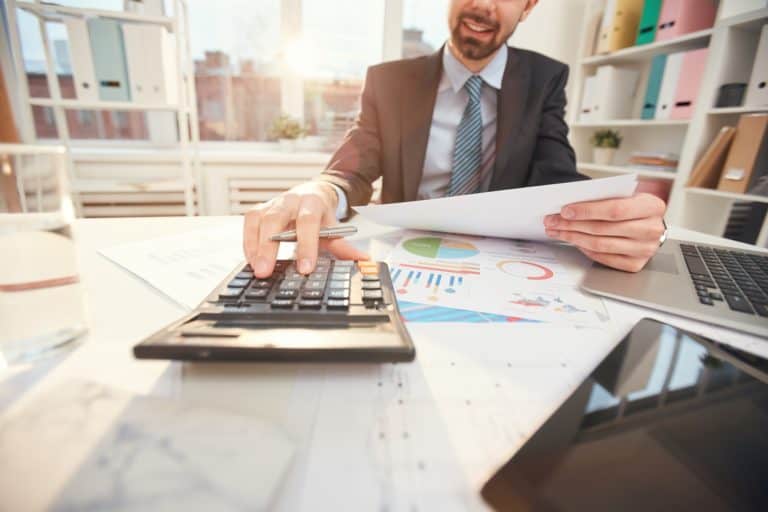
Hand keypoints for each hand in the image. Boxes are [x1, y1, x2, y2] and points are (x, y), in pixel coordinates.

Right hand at [243, 181, 368, 277]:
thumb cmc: (321, 214)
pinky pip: (249, 224)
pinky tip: (251, 261)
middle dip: (269, 246)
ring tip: (256, 269)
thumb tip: (362, 260)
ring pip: (258, 220)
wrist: (313, 193)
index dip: (306, 245)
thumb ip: (344, 246)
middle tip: (265, 271)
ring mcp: (272, 203)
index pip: (308, 222)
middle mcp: (289, 200)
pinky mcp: (259, 210)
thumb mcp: (334, 228)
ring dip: (254, 246)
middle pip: (275, 220)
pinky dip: (248, 243)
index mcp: (312, 202)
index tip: (305, 268)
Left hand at [543, 193, 666, 272]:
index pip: (614, 210)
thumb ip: (604, 197)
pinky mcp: (635, 264)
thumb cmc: (634, 205)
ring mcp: (644, 250)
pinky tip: (574, 240)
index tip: (565, 210)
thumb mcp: (625, 194)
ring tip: (557, 231)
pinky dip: (585, 249)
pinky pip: (603, 258)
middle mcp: (651, 230)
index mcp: (652, 207)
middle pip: (603, 229)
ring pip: (600, 245)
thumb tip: (570, 207)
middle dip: (572, 225)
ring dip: (573, 237)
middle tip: (553, 221)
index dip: (587, 211)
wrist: (650, 222)